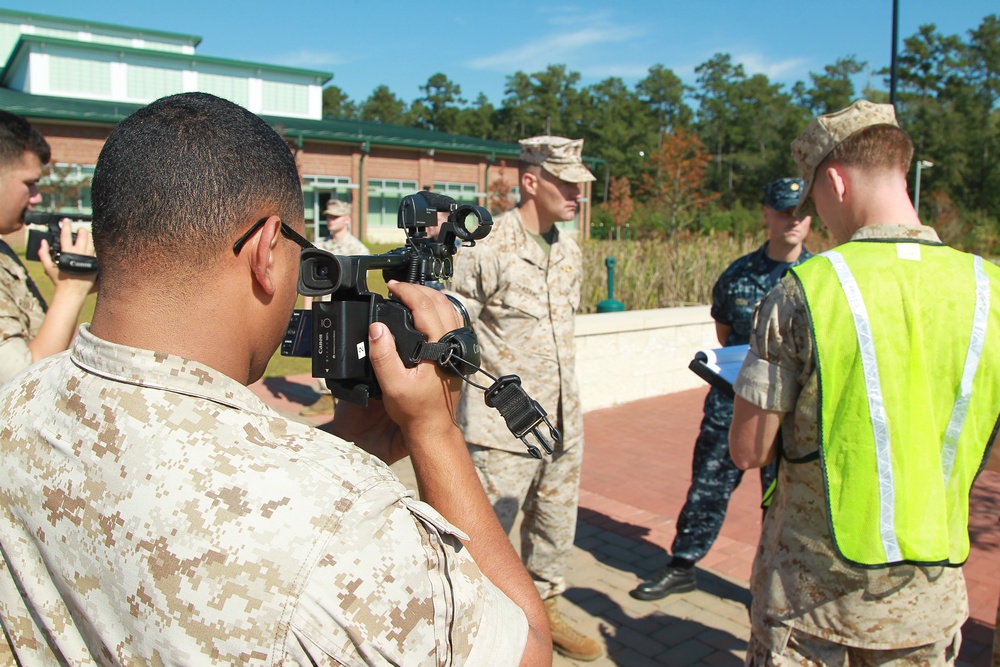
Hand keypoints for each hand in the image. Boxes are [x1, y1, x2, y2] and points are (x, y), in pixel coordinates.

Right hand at [39, 220, 96, 294]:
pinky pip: (97, 253)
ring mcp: (89, 259)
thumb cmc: (59, 280)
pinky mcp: (95, 264)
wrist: (72, 293)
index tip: (66, 220)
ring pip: (92, 243)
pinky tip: (94, 246)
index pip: (66, 236)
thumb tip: (42, 242)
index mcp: (68, 254)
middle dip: (82, 230)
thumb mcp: (48, 267)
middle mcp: (80, 255)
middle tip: (80, 229)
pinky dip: (95, 248)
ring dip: (90, 237)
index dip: (66, 226)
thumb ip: (43, 253)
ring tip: (87, 236)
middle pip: (84, 236)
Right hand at [325, 282, 462, 461]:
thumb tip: (376, 328)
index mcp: (439, 347)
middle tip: (397, 286)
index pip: (426, 307)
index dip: (408, 291)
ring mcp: (457, 347)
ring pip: (449, 309)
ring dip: (430, 296)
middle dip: (418, 289)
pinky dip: (438, 308)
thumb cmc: (415, 410)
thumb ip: (383, 356)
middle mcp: (452, 343)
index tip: (392, 286)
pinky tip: (425, 310)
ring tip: (409, 293)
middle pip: (440, 302)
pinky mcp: (457, 352)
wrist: (433, 427)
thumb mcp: (392, 385)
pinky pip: (452, 320)